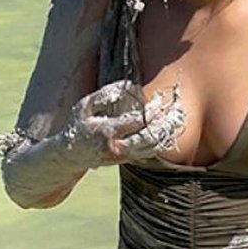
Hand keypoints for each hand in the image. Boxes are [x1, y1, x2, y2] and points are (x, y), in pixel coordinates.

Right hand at [62, 80, 185, 165]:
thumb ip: (103, 95)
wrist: (69, 156)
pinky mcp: (127, 161)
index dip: (152, 109)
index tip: (160, 97)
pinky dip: (162, 141)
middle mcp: (117, 147)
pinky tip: (169, 130)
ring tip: (178, 119)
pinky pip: (150, 153)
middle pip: (149, 138)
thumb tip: (126, 87)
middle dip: (165, 124)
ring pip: (153, 148)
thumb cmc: (77, 126)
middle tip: (177, 110)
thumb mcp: (83, 107)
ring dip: (167, 133)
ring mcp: (123, 156)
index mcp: (107, 131)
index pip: (137, 121)